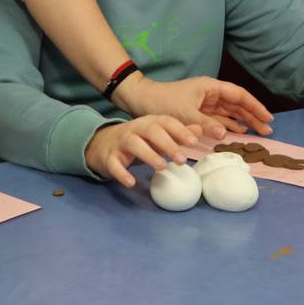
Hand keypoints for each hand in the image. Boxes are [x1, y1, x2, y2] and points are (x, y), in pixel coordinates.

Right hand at [84, 115, 200, 186]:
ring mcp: (121, 142)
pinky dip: (122, 173)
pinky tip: (132, 183)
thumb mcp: (158, 134)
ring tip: (161, 167)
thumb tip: (200, 130)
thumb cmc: (139, 139)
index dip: (180, 131)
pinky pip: (114, 164)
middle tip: (182, 160)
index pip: (166, 122)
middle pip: (151, 131)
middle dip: (167, 144)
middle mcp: (135, 129)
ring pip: (133, 144)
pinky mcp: (109, 157)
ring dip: (148, 155)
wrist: (103, 143)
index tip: (193, 142)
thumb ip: (178, 133)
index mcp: (150, 123)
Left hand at [113, 73, 273, 138]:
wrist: (142, 100)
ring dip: (244, 121)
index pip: (239, 95)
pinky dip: (229, 125)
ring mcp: (205, 103)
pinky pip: (219, 119)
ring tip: (259, 133)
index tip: (267, 117)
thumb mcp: (184, 114)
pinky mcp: (198, 113)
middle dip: (253, 115)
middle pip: (238, 104)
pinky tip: (238, 132)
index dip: (254, 106)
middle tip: (268, 129)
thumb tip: (225, 134)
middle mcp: (211, 93)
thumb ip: (205, 124)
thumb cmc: (163, 102)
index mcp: (210, 87)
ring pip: (230, 112)